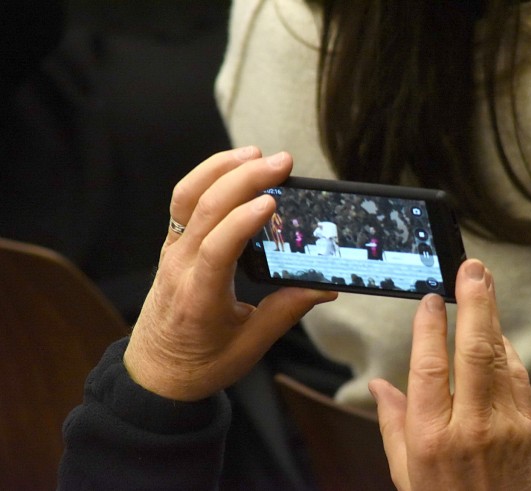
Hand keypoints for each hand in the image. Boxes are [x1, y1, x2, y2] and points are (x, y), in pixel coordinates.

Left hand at [124, 147, 336, 400]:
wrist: (156, 372)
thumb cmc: (201, 364)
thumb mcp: (250, 345)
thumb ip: (287, 311)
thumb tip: (325, 287)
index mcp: (200, 297)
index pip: (217, 248)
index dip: (243, 220)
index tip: (273, 200)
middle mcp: (180, 267)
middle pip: (204, 209)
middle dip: (244, 178)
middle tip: (282, 163)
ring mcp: (172, 252)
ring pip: (187, 196)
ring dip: (220, 168)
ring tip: (255, 154)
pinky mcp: (173, 244)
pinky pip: (183, 201)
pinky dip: (207, 177)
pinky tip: (232, 167)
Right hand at [369, 259, 530, 490]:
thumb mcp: (405, 472)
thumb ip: (392, 424)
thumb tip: (378, 385)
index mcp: (432, 436)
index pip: (429, 366)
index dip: (429, 326)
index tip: (430, 300)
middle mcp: (471, 426)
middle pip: (475, 349)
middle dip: (475, 302)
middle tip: (473, 269)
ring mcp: (507, 425)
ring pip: (501, 357)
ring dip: (493, 318)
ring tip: (484, 287)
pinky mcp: (529, 428)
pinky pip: (517, 377)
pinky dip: (506, 350)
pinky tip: (495, 334)